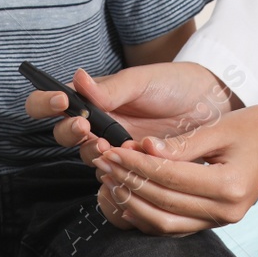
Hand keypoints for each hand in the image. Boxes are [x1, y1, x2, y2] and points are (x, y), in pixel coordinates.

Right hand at [23, 62, 238, 167]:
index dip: (45, 103)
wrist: (212, 104)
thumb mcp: (143, 80)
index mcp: (93, 98)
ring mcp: (116, 148)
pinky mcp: (136, 168)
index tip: (63, 101)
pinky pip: (117, 177)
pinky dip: (120, 172)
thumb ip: (112, 87)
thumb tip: (78, 79)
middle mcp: (98, 124)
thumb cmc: (174, 84)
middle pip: (63, 135)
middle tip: (86, 127)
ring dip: (96, 153)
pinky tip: (132, 162)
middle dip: (70, 132)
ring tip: (113, 146)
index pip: (50, 102)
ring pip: (89, 158)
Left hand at [91, 102, 257, 234]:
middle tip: (102, 163)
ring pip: (165, 223)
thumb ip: (182, 143)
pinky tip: (128, 197)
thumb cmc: (256, 126)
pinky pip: (175, 226)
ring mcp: (221, 220)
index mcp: (229, 185)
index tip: (112, 150)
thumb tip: (145, 149)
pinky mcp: (215, 221)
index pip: (170, 178)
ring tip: (109, 180)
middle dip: (129, 183)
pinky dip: (148, 215)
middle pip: (164, 204)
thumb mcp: (220, 127)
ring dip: (133, 203)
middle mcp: (226, 211)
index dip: (137, 164)